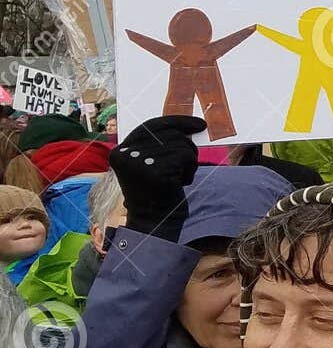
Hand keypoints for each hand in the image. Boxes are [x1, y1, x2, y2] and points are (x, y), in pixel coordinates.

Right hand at [110, 115, 205, 239]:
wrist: (152, 226)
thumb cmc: (157, 195)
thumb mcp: (150, 165)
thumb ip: (158, 146)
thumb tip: (187, 126)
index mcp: (119, 151)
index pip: (150, 125)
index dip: (177, 121)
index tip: (198, 124)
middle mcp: (125, 154)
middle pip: (169, 133)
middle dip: (186, 146)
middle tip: (187, 163)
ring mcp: (139, 162)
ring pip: (181, 145)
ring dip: (188, 161)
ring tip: (177, 178)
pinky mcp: (156, 172)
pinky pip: (186, 157)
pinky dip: (190, 170)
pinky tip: (180, 184)